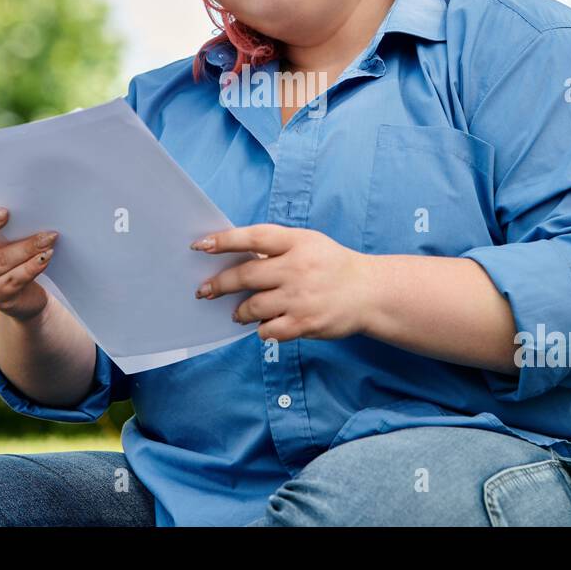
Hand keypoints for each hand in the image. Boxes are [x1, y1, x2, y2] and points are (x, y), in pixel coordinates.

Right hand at [0, 207, 56, 321]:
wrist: (15, 294)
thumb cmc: (0, 252)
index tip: (4, 211)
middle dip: (15, 240)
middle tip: (41, 230)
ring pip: (7, 267)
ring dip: (30, 251)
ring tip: (49, 238)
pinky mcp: (1, 299)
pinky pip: (18, 281)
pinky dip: (33, 267)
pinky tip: (46, 257)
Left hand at [190, 224, 377, 341]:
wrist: (369, 292)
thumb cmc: (331, 265)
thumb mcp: (308, 243)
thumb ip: (276, 248)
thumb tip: (234, 258)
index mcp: (298, 242)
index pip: (254, 238)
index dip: (224, 241)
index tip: (200, 245)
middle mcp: (298, 268)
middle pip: (246, 276)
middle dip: (219, 284)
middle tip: (204, 290)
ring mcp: (301, 298)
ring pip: (252, 307)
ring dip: (239, 311)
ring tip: (237, 312)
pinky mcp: (305, 324)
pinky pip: (268, 330)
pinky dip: (261, 329)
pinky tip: (264, 324)